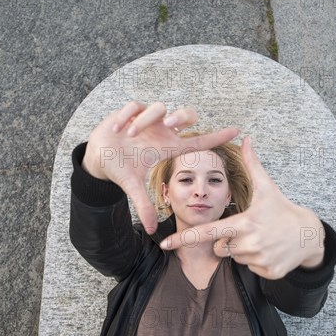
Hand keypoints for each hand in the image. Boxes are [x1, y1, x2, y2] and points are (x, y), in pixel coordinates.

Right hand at [82, 101, 238, 233]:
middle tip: (168, 126)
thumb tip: (152, 230)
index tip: (237, 131)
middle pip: (185, 115)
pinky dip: (127, 116)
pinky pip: (135, 105)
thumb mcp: (133, 187)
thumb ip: (145, 206)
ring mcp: (147, 120)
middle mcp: (161, 132)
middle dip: (180, 117)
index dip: (217, 136)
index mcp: (167, 147)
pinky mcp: (130, 112)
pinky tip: (119, 128)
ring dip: (144, 121)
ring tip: (130, 135)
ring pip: (158, 108)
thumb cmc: (121, 168)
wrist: (99, 158)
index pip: (198, 141)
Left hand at [160, 137, 324, 279]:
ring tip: (260, 238)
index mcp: (243, 223)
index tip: (164, 244)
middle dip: (225, 241)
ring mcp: (258, 260)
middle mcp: (249, 243)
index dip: (184, 238)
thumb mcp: (267, 187)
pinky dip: (254, 260)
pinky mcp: (268, 272)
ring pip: (233, 257)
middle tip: (246, 230)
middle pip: (218, 247)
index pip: (207, 232)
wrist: (310, 235)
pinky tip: (269, 250)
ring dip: (241, 249)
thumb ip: (252, 164)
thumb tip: (246, 139)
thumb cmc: (283, 209)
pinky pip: (248, 267)